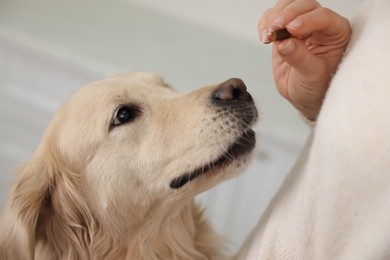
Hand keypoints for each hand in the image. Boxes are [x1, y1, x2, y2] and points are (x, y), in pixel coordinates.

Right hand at [259, 0, 350, 120]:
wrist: (304, 95)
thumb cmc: (316, 87)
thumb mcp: (312, 76)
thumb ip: (300, 58)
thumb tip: (284, 43)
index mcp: (336, 33)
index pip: (323, 16)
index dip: (306, 20)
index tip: (291, 29)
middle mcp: (320, 25)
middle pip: (304, 5)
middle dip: (287, 15)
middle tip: (275, 29)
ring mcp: (301, 25)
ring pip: (287, 6)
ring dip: (274, 17)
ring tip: (269, 36)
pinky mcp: (284, 31)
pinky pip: (273, 16)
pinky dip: (265, 22)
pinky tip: (265, 37)